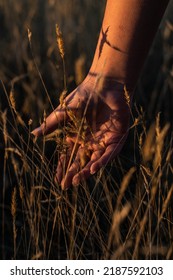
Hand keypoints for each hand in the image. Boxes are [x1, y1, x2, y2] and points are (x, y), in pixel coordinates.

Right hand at [32, 75, 131, 189]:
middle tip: (65, 186)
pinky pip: (109, 153)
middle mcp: (91, 142)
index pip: (70, 157)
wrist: (104, 84)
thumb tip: (33, 134)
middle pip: (81, 161)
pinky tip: (92, 169)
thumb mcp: (64, 113)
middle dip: (73, 174)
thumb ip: (51, 125)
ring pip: (94, 160)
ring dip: (86, 171)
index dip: (64, 167)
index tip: (57, 179)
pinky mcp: (116, 138)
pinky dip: (101, 161)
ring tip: (77, 180)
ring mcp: (103, 141)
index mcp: (79, 137)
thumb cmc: (84, 96)